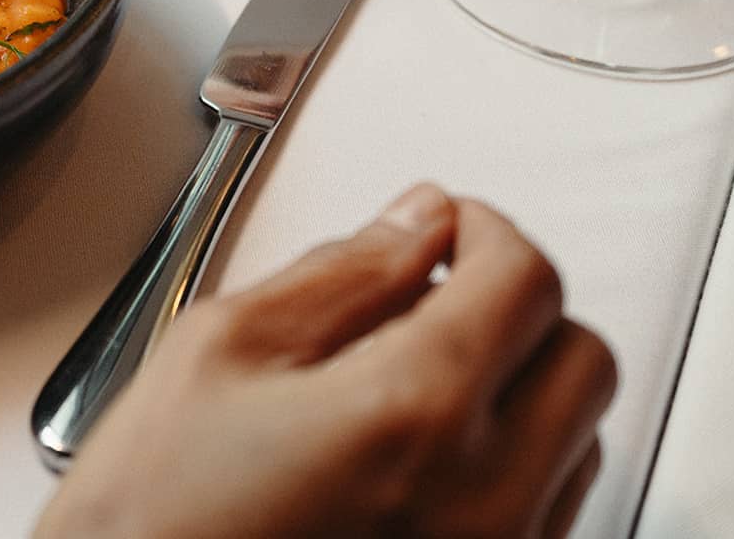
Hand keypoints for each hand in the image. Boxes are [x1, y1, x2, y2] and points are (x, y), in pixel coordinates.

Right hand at [38, 186, 613, 538]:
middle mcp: (482, 496)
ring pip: (579, 436)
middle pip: (580, 356)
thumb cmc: (153, 518)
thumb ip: (337, 273)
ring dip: (520, 387)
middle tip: (438, 292)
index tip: (446, 228)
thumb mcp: (218, 351)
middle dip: (516, 306)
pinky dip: (509, 460)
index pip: (524, 280)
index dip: (483, 230)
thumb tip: (412, 224)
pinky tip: (421, 452)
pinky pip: (549, 510)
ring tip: (417, 381)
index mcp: (412, 412)